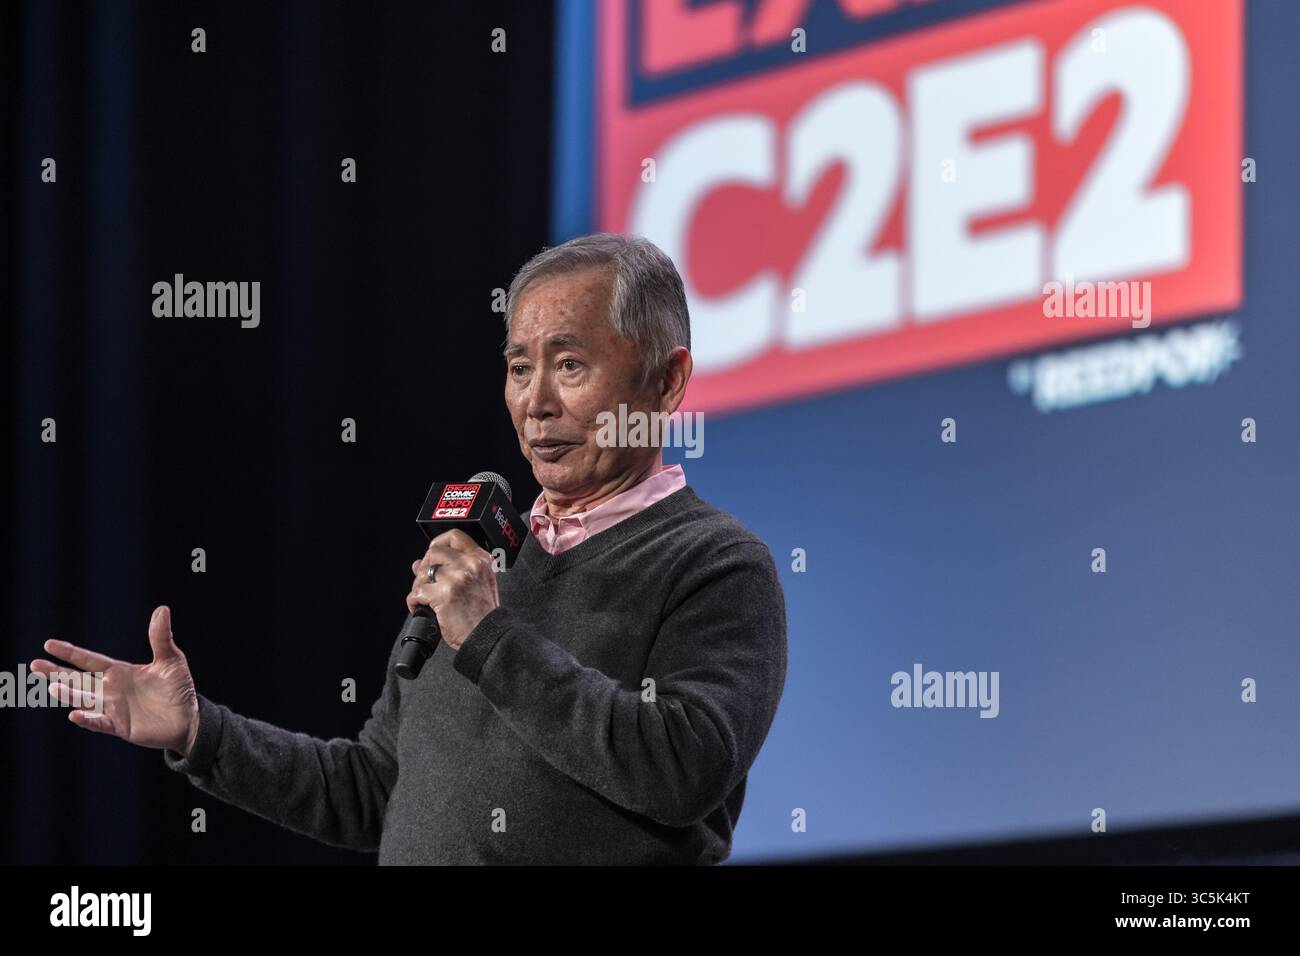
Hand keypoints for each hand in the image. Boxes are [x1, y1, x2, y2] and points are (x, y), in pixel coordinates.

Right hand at [30, 606, 199, 755]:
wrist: (189, 718)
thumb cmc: (178, 688)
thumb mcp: (171, 660)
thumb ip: (161, 638)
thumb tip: (162, 609)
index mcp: (120, 672)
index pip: (90, 660)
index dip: (71, 653)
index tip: (48, 645)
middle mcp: (111, 690)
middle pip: (79, 679)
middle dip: (57, 672)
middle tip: (34, 665)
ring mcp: (113, 708)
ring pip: (85, 700)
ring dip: (69, 694)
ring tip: (52, 687)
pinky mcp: (121, 726)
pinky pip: (100, 722)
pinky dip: (88, 719)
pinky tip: (74, 714)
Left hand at [407, 530, 499, 651]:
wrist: (488, 635)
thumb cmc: (483, 613)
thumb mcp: (480, 583)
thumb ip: (455, 568)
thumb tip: (421, 563)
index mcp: (481, 559)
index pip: (455, 537)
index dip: (438, 543)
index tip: (433, 554)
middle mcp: (470, 564)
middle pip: (434, 552)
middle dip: (425, 567)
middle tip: (426, 581)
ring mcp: (457, 578)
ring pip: (423, 572)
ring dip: (418, 586)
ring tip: (424, 598)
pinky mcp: (444, 594)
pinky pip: (417, 592)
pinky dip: (414, 602)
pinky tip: (421, 608)